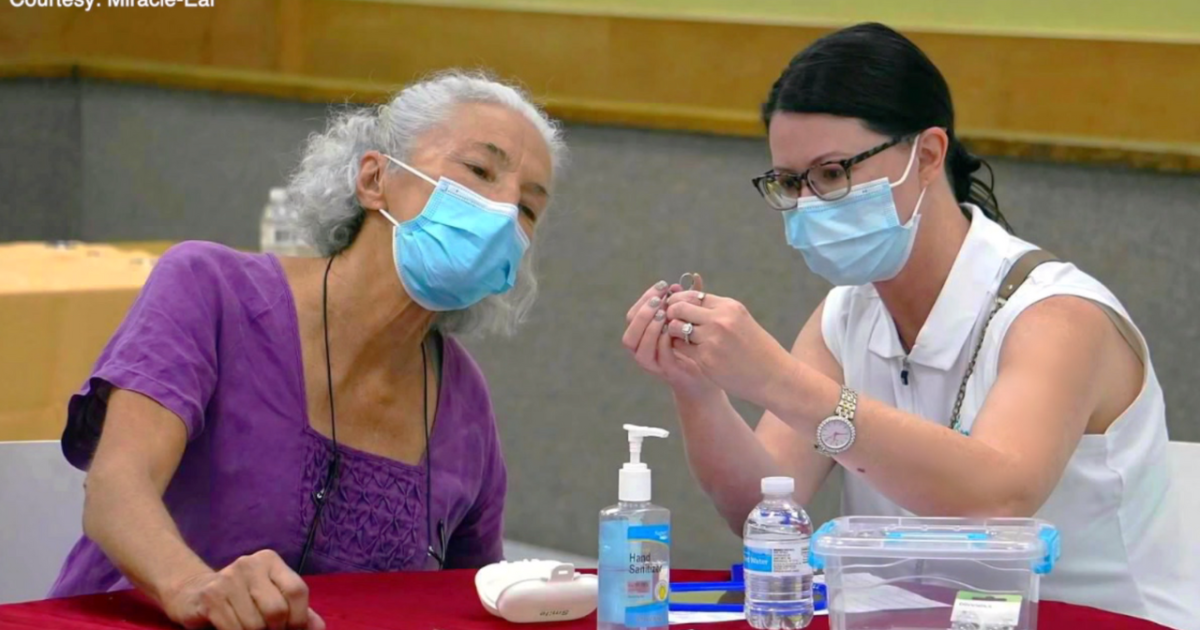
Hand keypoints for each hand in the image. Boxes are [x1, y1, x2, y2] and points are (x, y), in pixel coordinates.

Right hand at [162, 550, 324, 629]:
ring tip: (247, 629)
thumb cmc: (240, 599)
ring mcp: (228, 578)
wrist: (192, 593)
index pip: (298, 590)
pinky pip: (234, 628)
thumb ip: (296, 612)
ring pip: (255, 624)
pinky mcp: (210, 596)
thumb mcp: (271, 599)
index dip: (299, 619)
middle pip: (277, 610)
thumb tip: (318, 628)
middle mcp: (250, 564)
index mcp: (270, 561)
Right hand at [622, 277, 719, 397]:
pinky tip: (673, 330)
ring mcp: (652, 362)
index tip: (664, 286)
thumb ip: (690, 300)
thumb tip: (693, 276)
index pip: (634, 312)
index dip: (645, 298)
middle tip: (660, 299)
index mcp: (645, 334)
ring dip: (649, 326)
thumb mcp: (693, 319)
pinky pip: (655, 356)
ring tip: (664, 313)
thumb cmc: (698, 346)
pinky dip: (661, 341)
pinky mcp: (665, 371)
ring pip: (636, 344)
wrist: (709, 377)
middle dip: (644, 310)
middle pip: (630, 326)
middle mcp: (642, 348)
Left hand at [664, 289, 795, 405]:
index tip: (674, 308)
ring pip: (676, 327)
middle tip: (671, 322)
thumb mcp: (741, 321)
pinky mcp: (706, 359)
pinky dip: (681, 348)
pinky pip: (681, 348)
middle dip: (671, 313)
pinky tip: (689, 352)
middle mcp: (719, 319)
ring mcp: (712, 339)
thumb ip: (717, 312)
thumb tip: (688, 304)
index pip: (692, 295)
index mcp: (729, 307)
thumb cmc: (758, 350)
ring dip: (674, 332)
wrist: (774, 376)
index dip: (679, 301)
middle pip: (679, 308)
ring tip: (682, 338)